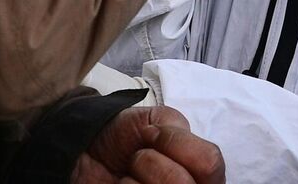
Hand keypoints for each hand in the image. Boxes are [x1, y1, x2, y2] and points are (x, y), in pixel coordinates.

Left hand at [72, 105, 223, 183]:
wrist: (87, 149)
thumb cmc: (126, 136)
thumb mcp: (158, 120)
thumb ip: (180, 132)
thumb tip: (184, 158)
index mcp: (201, 171)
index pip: (210, 164)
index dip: (177, 144)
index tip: (153, 135)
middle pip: (184, 183)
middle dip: (153, 162)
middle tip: (138, 157)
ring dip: (136, 175)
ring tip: (129, 173)